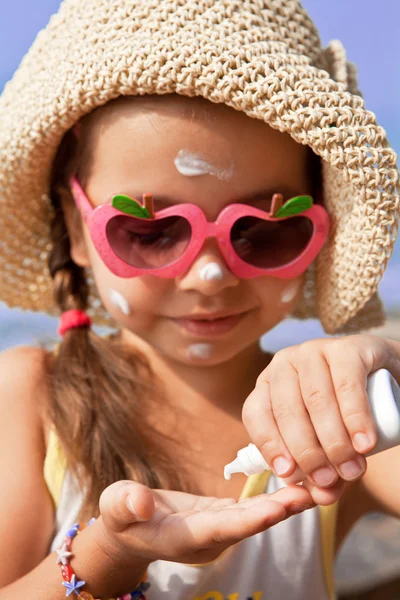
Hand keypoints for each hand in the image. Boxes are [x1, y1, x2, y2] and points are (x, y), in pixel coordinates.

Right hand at [96, 479, 315, 566]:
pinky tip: (298, 482)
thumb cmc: (120, 518)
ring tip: (317, 485)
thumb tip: (139, 501)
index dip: (247, 520)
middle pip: (248, 525)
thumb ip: (125, 504)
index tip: (276, 510)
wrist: (131, 533)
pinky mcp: (222, 518)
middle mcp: (208, 538)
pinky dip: (275, 497)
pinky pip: (252, 509)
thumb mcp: (115, 507)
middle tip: (312, 492)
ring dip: (285, 503)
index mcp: (183, 537)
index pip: (219, 529)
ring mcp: (217, 530)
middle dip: (279, 510)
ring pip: (256, 517)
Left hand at [242, 335, 399, 504]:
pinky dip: (355, 417)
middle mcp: (285, 363)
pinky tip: (364, 442)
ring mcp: (314, 351)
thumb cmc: (346, 416)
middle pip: (287, 410)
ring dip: (333, 440)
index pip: (256, 414)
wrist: (387, 382)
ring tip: (352, 470)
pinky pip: (346, 384)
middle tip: (327, 480)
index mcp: (268, 385)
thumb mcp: (326, 444)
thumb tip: (319, 498)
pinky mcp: (346, 348)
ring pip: (315, 399)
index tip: (289, 476)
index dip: (269, 445)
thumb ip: (321, 471)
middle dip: (306, 452)